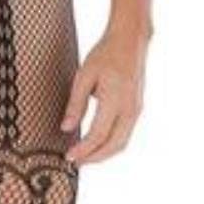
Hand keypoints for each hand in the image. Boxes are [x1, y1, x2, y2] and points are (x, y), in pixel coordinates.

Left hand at [61, 26, 148, 164]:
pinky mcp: (137, 110)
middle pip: (113, 145)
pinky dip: (111, 144)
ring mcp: (136, 110)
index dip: (83, 150)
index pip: (98, 135)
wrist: (130, 42)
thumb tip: (66, 128)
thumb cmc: (106, 54)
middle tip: (76, 162)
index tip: (69, 156)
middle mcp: (130, 109)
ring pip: (122, 143)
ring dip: (104, 154)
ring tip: (85, 156)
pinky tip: (97, 143)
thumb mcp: (84, 76)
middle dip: (94, 158)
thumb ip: (76, 104)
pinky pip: (125, 134)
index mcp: (115, 99)